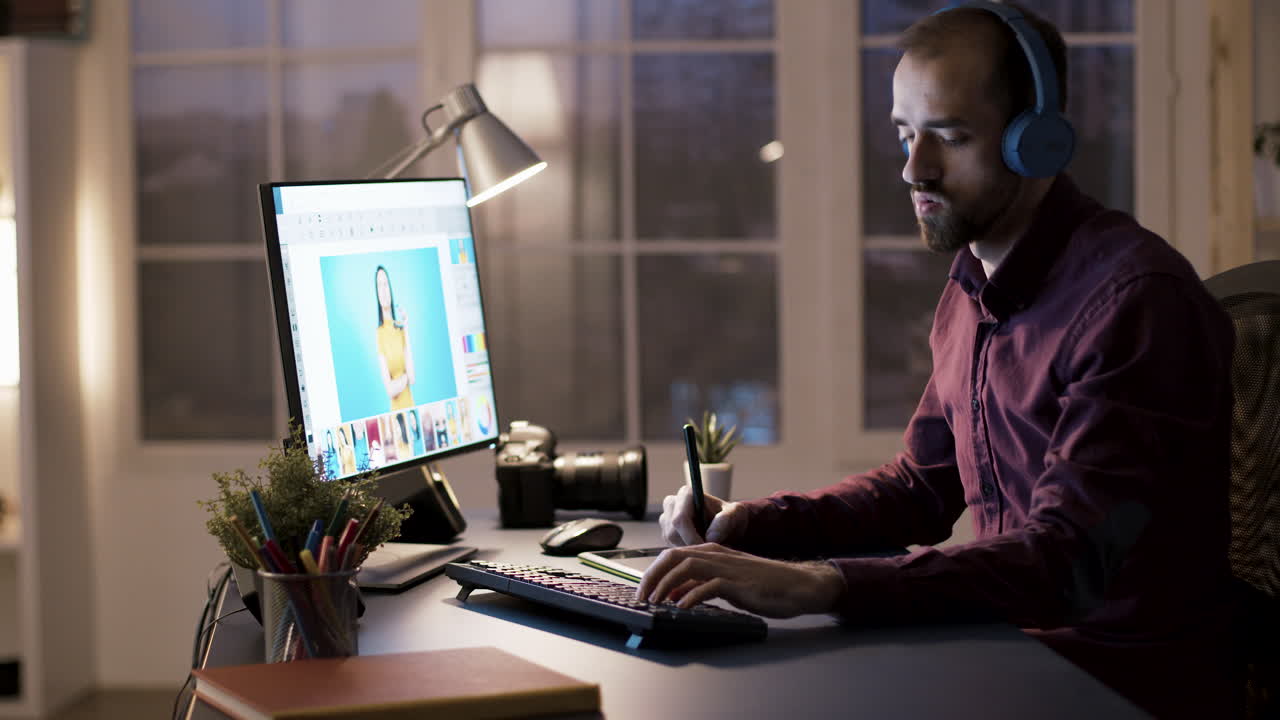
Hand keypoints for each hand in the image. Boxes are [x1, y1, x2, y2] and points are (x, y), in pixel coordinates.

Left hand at [635, 543, 845, 617]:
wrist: (796, 585)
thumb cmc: (761, 584)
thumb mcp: (724, 583)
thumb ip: (699, 585)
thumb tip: (673, 594)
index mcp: (711, 551)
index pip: (672, 555)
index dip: (653, 572)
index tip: (642, 591)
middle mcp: (716, 554)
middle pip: (673, 557)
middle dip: (653, 576)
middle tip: (641, 597)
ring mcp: (727, 567)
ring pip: (687, 567)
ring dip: (666, 584)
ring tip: (656, 602)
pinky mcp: (739, 583)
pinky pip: (710, 586)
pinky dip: (692, 596)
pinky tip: (682, 607)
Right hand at [659, 484, 746, 545]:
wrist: (727, 526)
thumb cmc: (731, 516)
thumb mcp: (736, 515)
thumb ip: (725, 521)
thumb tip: (710, 536)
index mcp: (686, 494)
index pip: (680, 519)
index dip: (692, 537)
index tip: (708, 547)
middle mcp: (671, 504)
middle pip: (672, 533)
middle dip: (692, 546)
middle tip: (711, 552)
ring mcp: (666, 520)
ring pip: (671, 543)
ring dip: (690, 550)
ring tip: (708, 549)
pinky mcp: (666, 534)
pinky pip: (672, 549)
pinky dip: (686, 553)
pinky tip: (700, 550)